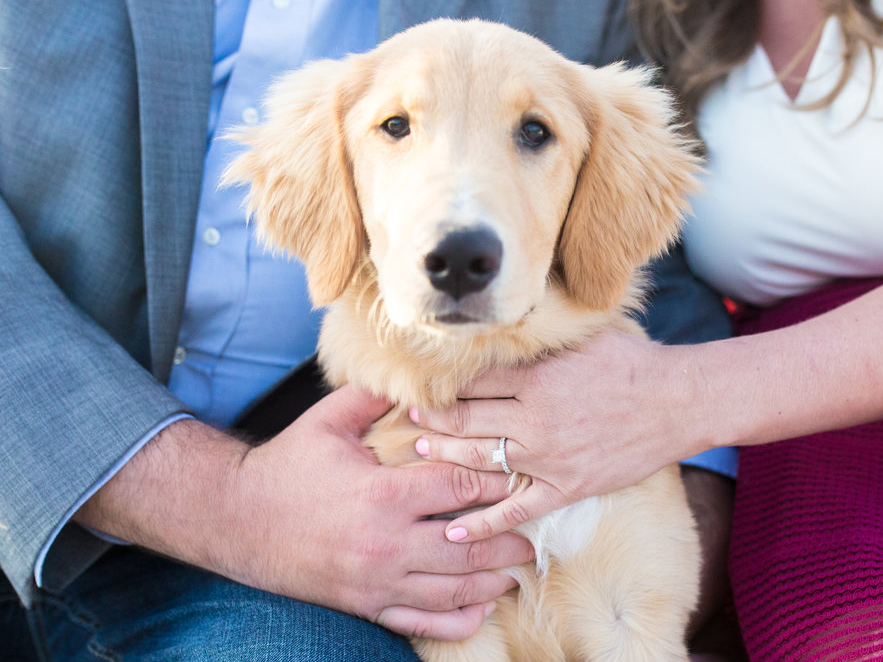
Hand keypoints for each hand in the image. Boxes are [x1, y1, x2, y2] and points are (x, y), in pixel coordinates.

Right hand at [77, 385, 533, 640]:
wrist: (238, 520)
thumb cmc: (287, 466)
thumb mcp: (328, 421)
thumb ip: (376, 395)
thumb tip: (416, 371)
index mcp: (383, 494)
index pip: (459, 486)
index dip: (494, 479)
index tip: (516, 474)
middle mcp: (387, 543)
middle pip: (468, 545)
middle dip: (507, 540)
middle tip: (534, 534)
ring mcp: (377, 581)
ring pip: (452, 588)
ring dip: (492, 580)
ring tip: (518, 571)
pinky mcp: (366, 604)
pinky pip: (420, 622)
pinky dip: (455, 620)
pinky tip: (480, 610)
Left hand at [409, 329, 708, 542]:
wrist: (677, 402)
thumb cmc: (631, 363)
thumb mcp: (582, 338)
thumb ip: (539, 338)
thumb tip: (502, 323)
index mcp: (537, 379)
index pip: (473, 383)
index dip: (443, 384)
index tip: (422, 384)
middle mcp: (536, 420)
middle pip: (467, 420)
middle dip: (433, 420)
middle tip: (410, 419)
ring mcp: (549, 459)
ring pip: (481, 462)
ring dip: (446, 458)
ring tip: (421, 453)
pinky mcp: (567, 488)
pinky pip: (516, 510)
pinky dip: (484, 524)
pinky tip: (455, 531)